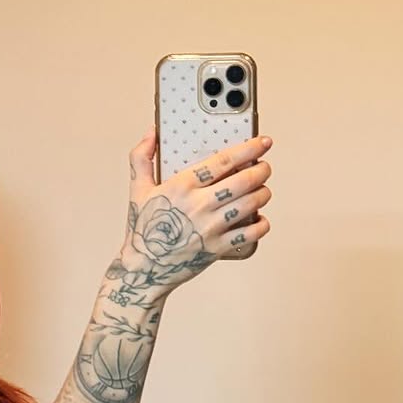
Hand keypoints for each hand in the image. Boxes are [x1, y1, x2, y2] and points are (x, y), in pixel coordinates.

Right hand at [116, 128, 272, 297]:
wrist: (143, 269)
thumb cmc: (143, 229)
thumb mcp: (138, 190)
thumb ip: (142, 158)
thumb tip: (151, 133)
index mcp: (181, 186)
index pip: (223, 161)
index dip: (248, 149)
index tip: (262, 142)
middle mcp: (199, 205)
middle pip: (244, 181)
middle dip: (262, 171)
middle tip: (264, 167)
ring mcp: (210, 228)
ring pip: (252, 204)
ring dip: (263, 193)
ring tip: (262, 190)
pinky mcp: (218, 248)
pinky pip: (251, 233)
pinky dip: (261, 224)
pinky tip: (258, 218)